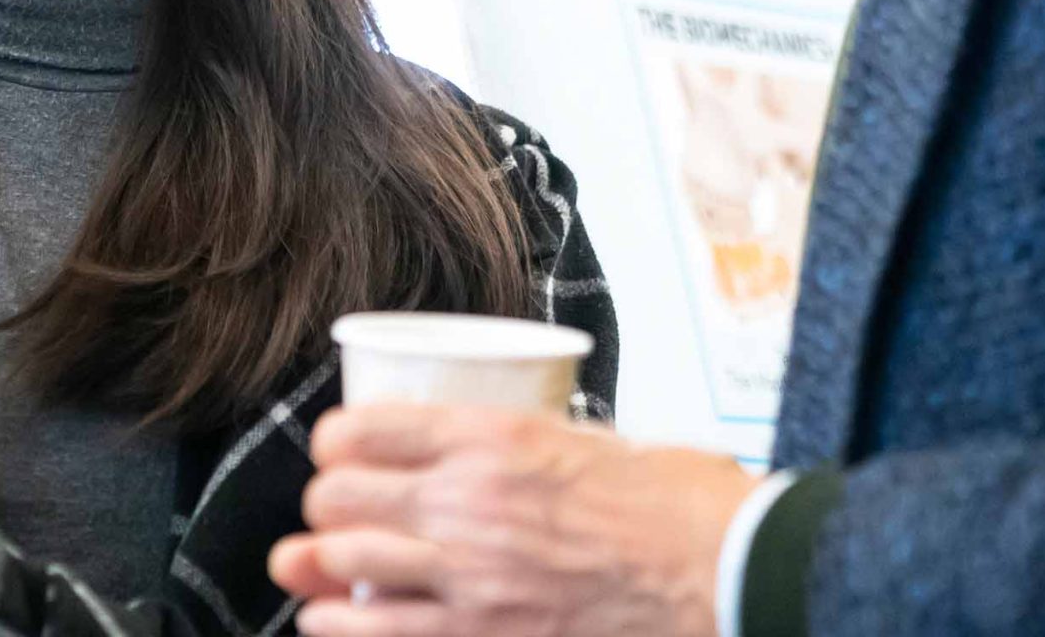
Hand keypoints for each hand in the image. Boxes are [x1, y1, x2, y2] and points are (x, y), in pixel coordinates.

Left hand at [269, 404, 756, 636]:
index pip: (364, 427)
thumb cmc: (681, 508)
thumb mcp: (597, 442)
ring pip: (343, 563)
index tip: (340, 451)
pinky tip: (331, 623)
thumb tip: (502, 453)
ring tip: (314, 569)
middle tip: (333, 512)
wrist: (730, 574)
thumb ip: (536, 446)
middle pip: (337, 497)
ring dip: (319, 565)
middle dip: (325, 504)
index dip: (337, 442)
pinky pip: (376, 635)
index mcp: (495, 438)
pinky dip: (337, 628)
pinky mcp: (483, 636)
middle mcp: (468, 502)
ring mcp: (471, 577)